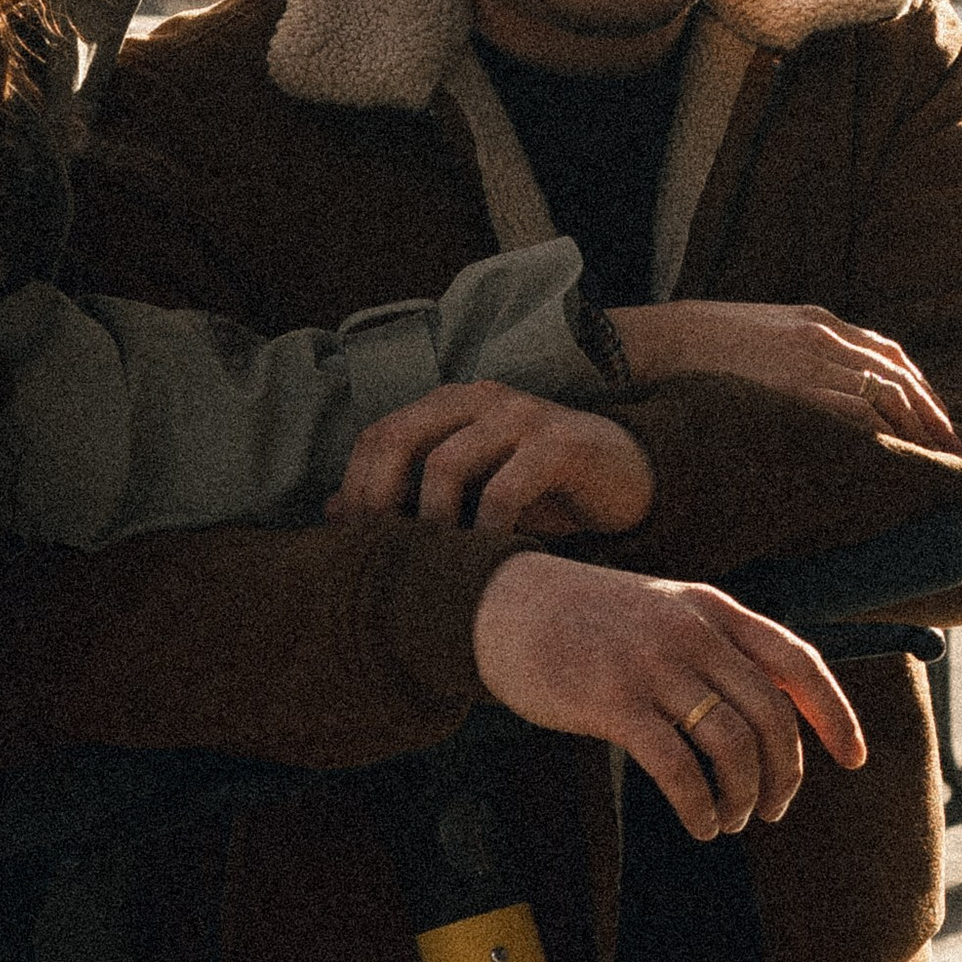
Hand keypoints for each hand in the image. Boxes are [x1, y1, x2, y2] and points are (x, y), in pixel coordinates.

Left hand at [330, 382, 654, 537]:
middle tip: (384, 552)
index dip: (357, 487)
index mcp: (450, 406)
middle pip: (398, 439)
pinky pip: (505, 489)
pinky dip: (487, 530)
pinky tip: (491, 557)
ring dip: (432, 521)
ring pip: (445, 463)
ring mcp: (521, 416)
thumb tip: (332, 511)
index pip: (378, 435)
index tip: (355, 541)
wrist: (629, 476)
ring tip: (439, 560)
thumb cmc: (540, 488)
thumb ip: (409, 494)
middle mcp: (478, 400)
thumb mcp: (471, 490)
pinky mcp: (560, 444)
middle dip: (378, 500)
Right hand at [471, 559, 864, 839]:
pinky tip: (698, 824)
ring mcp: (651, 665)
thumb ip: (714, 647)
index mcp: (711, 608)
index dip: (835, 714)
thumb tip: (770, 713)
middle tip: (772, 810)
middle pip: (770, 715)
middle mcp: (690, 632)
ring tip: (730, 821)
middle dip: (784, 774)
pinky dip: (699, 805)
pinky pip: (677, 766)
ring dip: (741, 796)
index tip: (854, 758)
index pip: (796, 661)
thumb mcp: (662, 611)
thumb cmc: (586, 619)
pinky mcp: (611, 701)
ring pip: (731, 744)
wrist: (501, 603)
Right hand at [612, 302, 956, 447]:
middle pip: (900, 378)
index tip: (935, 423)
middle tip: (954, 455)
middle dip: (933, 418)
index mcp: (813, 321)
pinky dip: (889, 441)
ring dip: (919, 435)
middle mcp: (823, 336)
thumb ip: (785, 355)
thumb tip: (803, 392)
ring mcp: (812, 362)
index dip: (920, 392)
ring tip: (937, 469)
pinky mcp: (797, 390)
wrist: (641, 348)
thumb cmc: (682, 350)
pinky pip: (862, 418)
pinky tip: (900, 465)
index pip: (888, 355)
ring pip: (889, 398)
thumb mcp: (747, 335)